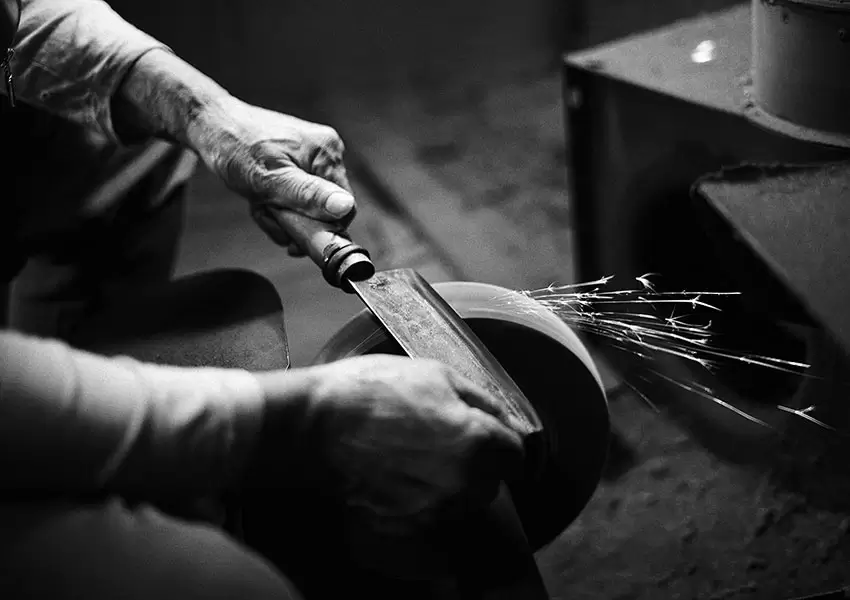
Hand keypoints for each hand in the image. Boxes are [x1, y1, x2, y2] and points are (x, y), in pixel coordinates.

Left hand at [196, 98, 355, 255]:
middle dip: (293, 219)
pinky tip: (261, 198)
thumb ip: (308, 195)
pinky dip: (277, 205)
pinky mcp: (298, 163)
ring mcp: (312, 157)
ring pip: (308, 208)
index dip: (322, 227)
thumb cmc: (234, 145)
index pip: (344, 207)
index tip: (294, 235)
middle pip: (325, 209)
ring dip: (281, 214)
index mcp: (326, 151)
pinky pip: (296, 197)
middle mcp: (326, 152)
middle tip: (267, 211)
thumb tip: (344, 207)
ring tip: (259, 203)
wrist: (212, 125)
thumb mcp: (269, 179)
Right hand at [249, 355, 525, 577]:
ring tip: (414, 456)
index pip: (515, 455)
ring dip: (450, 483)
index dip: (501, 441)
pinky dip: (422, 500)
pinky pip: (432, 517)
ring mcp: (435, 510)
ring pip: (461, 501)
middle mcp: (464, 483)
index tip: (484, 435)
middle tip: (439, 438)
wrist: (315, 425)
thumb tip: (508, 420)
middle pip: (490, 481)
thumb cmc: (374, 390)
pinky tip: (399, 476)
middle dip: (475, 462)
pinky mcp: (406, 528)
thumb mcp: (435, 374)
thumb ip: (482, 399)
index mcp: (478, 441)